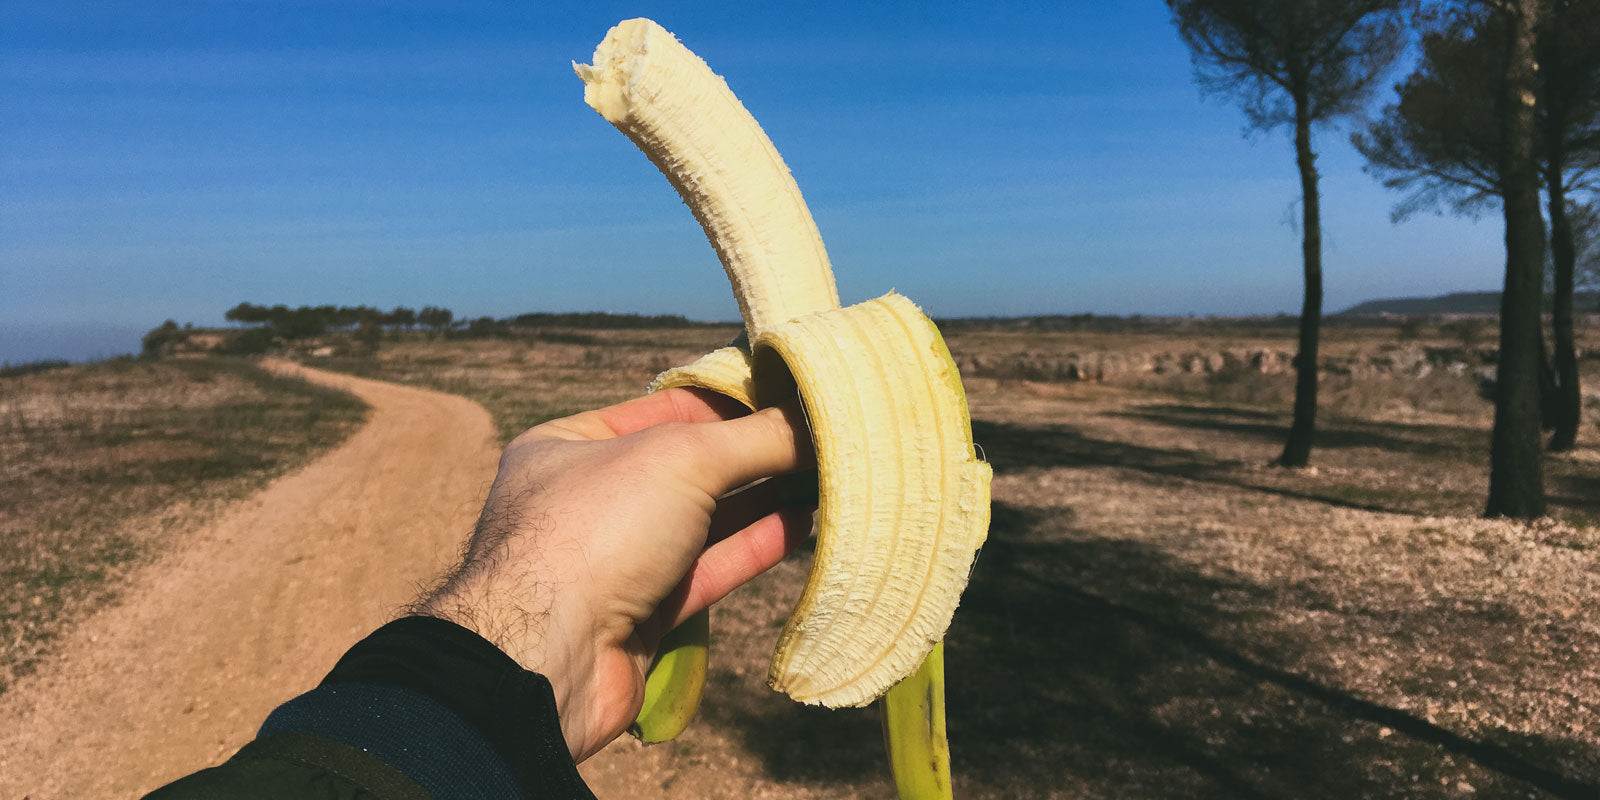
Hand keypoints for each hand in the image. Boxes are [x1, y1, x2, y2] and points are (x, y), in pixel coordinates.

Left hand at [414, 387, 813, 760]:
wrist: (546, 658)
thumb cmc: (596, 531)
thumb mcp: (681, 458)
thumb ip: (754, 438)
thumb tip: (814, 421)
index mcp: (572, 444)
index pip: (667, 410)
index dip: (731, 403)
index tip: (791, 398)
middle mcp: (590, 499)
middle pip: (689, 466)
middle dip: (753, 455)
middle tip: (821, 440)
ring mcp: (616, 560)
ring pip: (703, 522)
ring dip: (763, 500)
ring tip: (824, 478)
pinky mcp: (643, 616)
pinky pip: (707, 570)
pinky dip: (754, 547)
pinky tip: (801, 523)